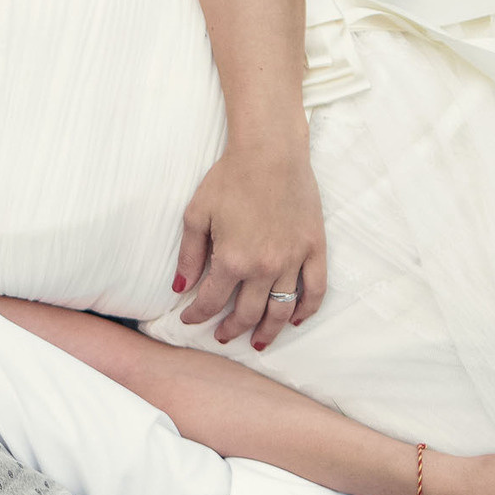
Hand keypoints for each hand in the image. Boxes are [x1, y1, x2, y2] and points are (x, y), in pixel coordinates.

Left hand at [174, 141, 327, 350]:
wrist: (270, 152)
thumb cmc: (229, 179)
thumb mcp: (196, 215)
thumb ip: (188, 255)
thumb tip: (179, 287)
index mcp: (232, 260)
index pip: (211, 302)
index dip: (196, 315)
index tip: (189, 319)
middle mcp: (264, 267)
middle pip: (248, 313)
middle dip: (231, 329)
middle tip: (222, 336)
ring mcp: (293, 260)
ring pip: (282, 309)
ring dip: (269, 331)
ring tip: (258, 342)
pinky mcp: (315, 248)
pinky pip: (315, 289)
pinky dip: (306, 309)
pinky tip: (294, 320)